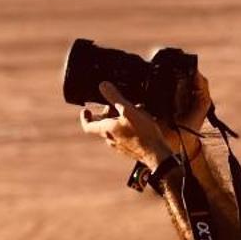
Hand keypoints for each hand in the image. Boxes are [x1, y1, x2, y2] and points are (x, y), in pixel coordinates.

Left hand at [80, 75, 210, 164]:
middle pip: (103, 125)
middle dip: (108, 113)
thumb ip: (115, 98)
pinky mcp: (129, 148)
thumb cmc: (143, 133)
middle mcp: (110, 139)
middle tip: (115, 105)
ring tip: (133, 110)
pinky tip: (141, 121)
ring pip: (115, 129)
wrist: (156, 153)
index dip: (85, 117)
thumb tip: (103, 86)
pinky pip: (124, 135)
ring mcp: (120, 145)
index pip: (87, 125)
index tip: (86, 110)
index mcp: (106, 130)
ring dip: (120, 118)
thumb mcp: (129, 110)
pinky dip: (128, 126)